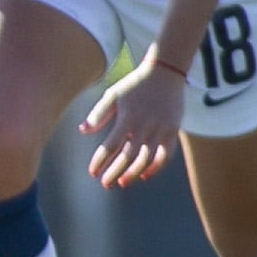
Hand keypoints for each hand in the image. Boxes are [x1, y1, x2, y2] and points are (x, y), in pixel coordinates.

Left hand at [79, 55, 185, 189]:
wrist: (166, 72)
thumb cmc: (135, 84)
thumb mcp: (113, 94)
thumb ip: (99, 113)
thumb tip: (83, 130)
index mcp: (127, 118)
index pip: (110, 146)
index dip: (100, 161)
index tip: (92, 172)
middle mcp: (144, 126)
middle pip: (128, 156)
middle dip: (115, 172)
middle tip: (105, 184)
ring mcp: (161, 129)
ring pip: (147, 159)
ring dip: (134, 173)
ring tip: (122, 182)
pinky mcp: (173, 131)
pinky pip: (166, 155)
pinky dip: (157, 167)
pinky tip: (145, 175)